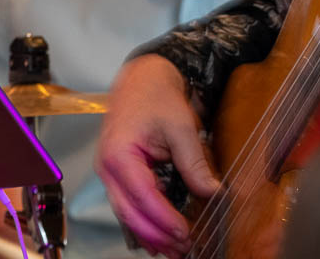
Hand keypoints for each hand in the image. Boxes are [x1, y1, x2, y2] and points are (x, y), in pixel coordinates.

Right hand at [94, 54, 219, 256]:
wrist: (143, 78)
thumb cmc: (156, 96)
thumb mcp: (181, 127)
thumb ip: (194, 162)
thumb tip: (211, 192)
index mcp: (118, 155)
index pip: (142, 197)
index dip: (164, 219)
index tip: (184, 233)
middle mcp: (107, 168)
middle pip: (130, 212)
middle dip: (156, 234)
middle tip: (181, 249)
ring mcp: (110, 173)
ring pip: (126, 213)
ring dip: (149, 233)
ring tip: (173, 249)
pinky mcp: (119, 174)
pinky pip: (128, 204)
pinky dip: (143, 221)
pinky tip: (159, 235)